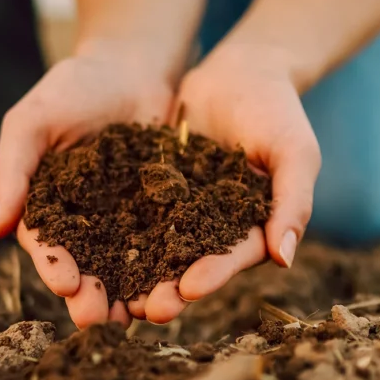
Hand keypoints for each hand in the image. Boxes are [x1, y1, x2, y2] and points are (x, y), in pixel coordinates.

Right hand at [0, 53, 171, 328]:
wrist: (132, 63)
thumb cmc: (73, 87)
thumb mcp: (32, 121)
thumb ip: (13, 171)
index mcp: (47, 206)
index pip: (47, 244)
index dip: (55, 267)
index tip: (67, 285)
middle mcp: (86, 222)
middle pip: (88, 267)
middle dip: (92, 296)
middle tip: (100, 320)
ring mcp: (127, 219)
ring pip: (129, 265)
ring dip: (133, 294)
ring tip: (143, 316)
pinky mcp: (165, 210)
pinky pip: (169, 243)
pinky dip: (173, 266)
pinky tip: (182, 286)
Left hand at [136, 43, 321, 323]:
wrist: (242, 68)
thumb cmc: (278, 110)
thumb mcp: (294, 152)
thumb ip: (293, 202)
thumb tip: (284, 259)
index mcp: (251, 228)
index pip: (231, 259)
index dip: (211, 276)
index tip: (188, 290)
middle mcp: (213, 226)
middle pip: (188, 264)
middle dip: (166, 288)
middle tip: (142, 311)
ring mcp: (180, 207)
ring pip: (153, 245)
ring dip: (133, 272)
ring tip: (111, 294)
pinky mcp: (152, 186)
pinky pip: (129, 210)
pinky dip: (110, 229)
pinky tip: (85, 246)